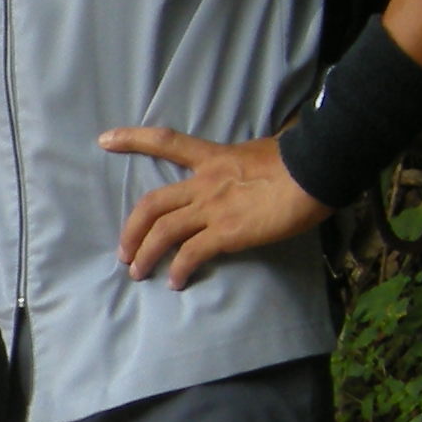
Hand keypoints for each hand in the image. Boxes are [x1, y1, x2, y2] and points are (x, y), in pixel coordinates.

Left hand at [102, 125, 333, 288]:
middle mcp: (205, 183)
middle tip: (124, 251)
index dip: (133, 140)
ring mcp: (214, 208)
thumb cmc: (301, 158)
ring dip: (145, 255)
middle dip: (132, 229)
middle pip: (152, 204)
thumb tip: (253, 165)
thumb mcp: (263, 151)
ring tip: (138, 273)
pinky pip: (191, 254)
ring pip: (163, 232)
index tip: (105, 139)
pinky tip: (176, 282)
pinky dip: (179, 269)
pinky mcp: (227, 231)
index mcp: (214, 158)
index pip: (166, 143)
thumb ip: (246, 162)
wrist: (316, 168)